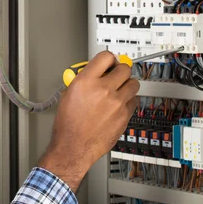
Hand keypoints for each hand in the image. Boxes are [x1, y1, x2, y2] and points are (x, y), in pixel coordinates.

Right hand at [38, 51, 138, 191]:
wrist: (74, 147)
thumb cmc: (68, 125)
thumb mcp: (68, 94)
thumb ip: (83, 80)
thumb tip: (93, 73)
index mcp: (86, 81)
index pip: (105, 56)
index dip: (108, 58)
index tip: (109, 61)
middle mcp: (103, 90)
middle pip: (124, 68)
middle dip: (120, 70)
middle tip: (116, 74)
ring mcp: (116, 103)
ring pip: (133, 83)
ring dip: (127, 84)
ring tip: (120, 89)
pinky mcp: (125, 115)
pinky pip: (134, 101)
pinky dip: (129, 100)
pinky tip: (120, 104)